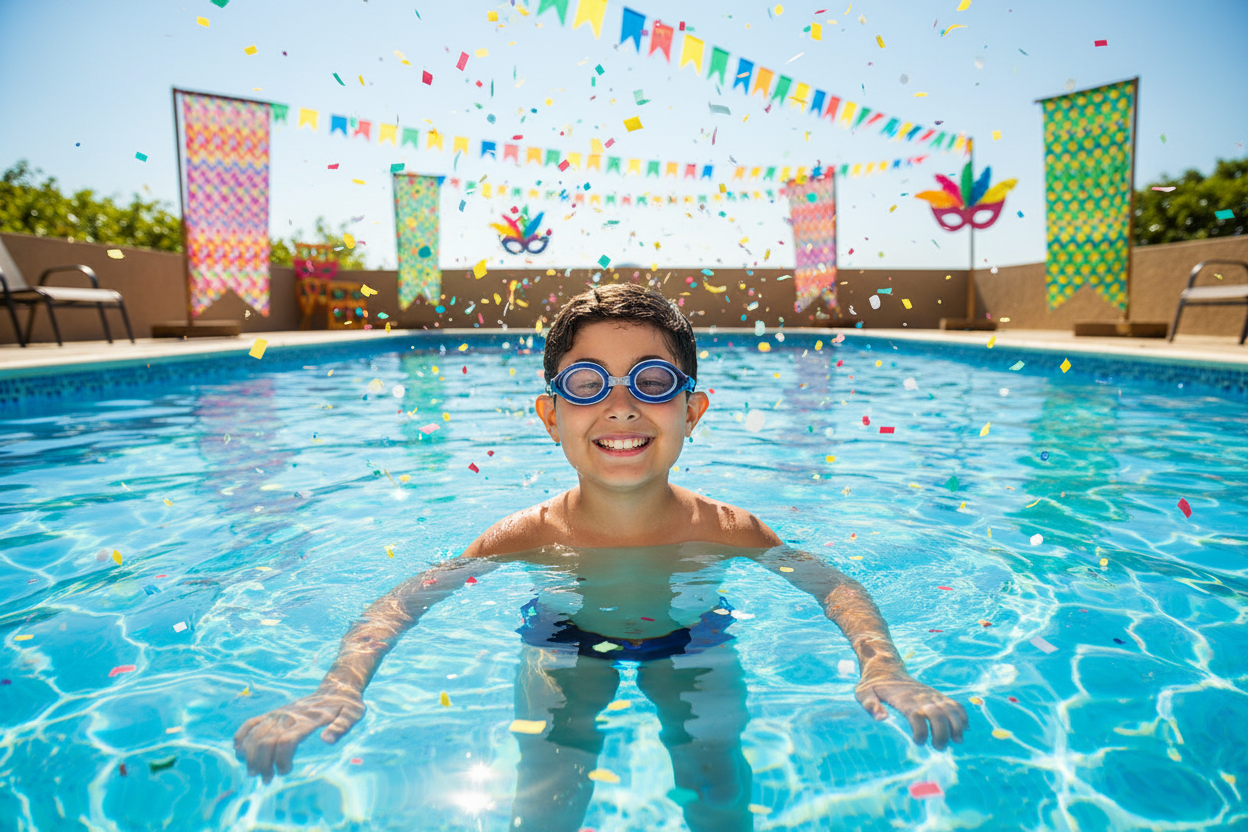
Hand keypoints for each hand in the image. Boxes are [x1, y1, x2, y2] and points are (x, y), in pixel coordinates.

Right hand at [233, 683, 364, 782]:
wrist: (337, 687)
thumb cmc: (347, 705)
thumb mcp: (353, 714)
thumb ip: (342, 727)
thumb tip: (326, 741)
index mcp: (307, 720)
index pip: (286, 741)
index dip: (280, 760)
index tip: (285, 772)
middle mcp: (289, 716)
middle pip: (266, 741)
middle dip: (262, 763)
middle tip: (267, 779)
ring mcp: (279, 714)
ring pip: (254, 734)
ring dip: (249, 756)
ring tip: (253, 773)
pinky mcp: (274, 713)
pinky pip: (251, 723)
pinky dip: (241, 736)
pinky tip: (239, 751)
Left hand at [856, 672, 967, 750]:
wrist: (886, 668)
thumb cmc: (873, 685)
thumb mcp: (863, 693)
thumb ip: (870, 705)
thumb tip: (883, 719)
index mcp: (904, 700)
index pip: (917, 717)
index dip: (921, 732)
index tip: (917, 742)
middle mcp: (921, 697)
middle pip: (939, 715)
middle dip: (943, 734)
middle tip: (938, 747)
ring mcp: (932, 695)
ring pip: (952, 710)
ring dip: (958, 727)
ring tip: (956, 741)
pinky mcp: (937, 695)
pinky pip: (956, 705)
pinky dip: (963, 717)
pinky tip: (963, 729)